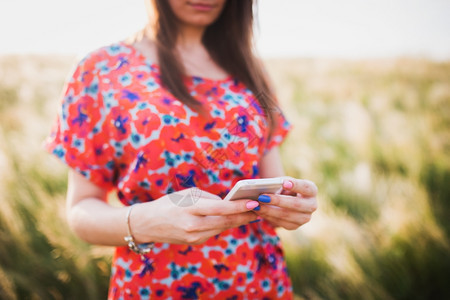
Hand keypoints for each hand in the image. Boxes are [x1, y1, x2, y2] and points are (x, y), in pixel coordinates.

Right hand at [129, 188, 259, 244]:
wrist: (148, 224)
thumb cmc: (168, 203)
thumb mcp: (186, 194)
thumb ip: (207, 197)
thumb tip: (226, 203)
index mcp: (190, 210)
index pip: (220, 209)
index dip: (239, 206)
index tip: (254, 202)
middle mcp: (193, 226)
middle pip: (225, 221)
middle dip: (244, 215)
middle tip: (260, 207)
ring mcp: (194, 237)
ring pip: (222, 228)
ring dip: (238, 220)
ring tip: (253, 212)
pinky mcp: (195, 242)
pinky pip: (214, 231)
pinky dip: (225, 224)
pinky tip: (236, 219)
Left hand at [253, 178, 317, 229]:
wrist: (287, 199)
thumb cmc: (285, 187)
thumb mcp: (284, 182)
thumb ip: (279, 183)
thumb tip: (267, 187)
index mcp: (312, 190)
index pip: (306, 187)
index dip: (295, 185)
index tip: (284, 183)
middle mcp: (312, 205)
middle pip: (296, 204)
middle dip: (277, 201)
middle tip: (262, 197)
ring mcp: (305, 218)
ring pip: (286, 216)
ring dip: (269, 211)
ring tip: (256, 205)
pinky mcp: (294, 226)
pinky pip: (280, 223)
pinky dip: (268, 217)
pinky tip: (259, 212)